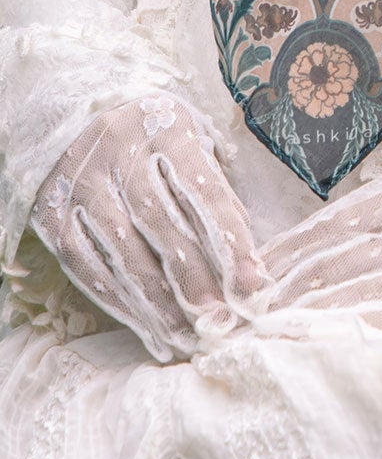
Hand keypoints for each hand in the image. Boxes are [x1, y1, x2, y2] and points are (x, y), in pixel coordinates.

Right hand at [31, 95, 267, 361]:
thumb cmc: (152, 138)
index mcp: (166, 127)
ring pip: (123, 253)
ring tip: (186, 339)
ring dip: (158, 305)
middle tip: (218, 324)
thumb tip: (243, 261)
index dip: (230, 244)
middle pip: (161, 226)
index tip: (252, 288)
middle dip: (194, 282)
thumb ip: (215, 192)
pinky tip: (149, 329)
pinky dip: (120, 305)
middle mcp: (120, 151)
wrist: (74, 118)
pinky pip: (87, 268)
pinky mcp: (53, 214)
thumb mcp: (190, 142)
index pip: (204, 191)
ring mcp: (82, 183)